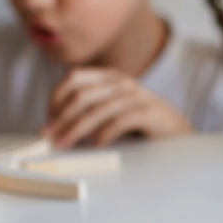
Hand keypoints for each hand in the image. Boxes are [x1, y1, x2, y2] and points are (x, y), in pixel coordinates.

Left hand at [44, 68, 193, 147]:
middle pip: (82, 95)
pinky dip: (103, 134)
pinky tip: (96, 145)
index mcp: (109, 77)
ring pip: (97, 110)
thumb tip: (56, 126)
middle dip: (61, 117)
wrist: (175, 129)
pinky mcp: (148, 112)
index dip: (56, 98)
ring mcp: (136, 96)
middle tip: (49, 137)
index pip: (74, 78)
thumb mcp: (111, 109)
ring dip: (76, 129)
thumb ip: (89, 110)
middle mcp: (121, 82)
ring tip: (64, 144)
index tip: (48, 120)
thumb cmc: (138, 122)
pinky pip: (119, 121)